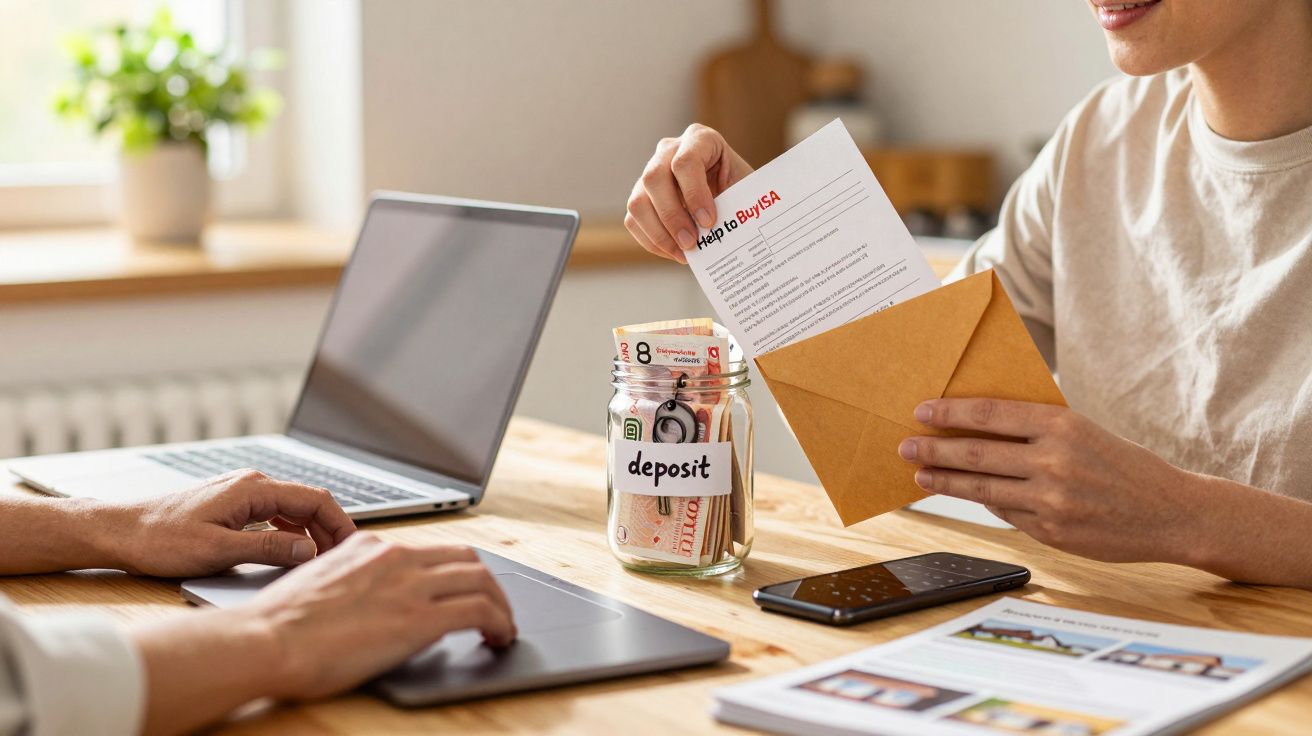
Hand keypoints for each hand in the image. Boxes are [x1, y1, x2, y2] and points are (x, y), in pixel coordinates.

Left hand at [111, 469, 354, 576]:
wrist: (119, 530)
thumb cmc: (160, 540)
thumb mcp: (217, 552)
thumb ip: (267, 550)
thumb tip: (308, 551)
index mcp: (253, 488)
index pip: (315, 499)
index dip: (339, 524)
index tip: (352, 548)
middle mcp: (252, 483)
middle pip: (309, 502)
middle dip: (330, 529)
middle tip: (341, 560)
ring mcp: (242, 492)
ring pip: (293, 508)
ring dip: (312, 532)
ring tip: (321, 560)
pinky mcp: (233, 504)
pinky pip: (275, 514)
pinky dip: (291, 532)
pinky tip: (291, 553)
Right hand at [130, 532, 515, 732]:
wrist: (265, 641)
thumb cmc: (278, 626)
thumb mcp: (320, 583)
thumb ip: (353, 582)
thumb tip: (371, 602)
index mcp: (370, 546)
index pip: (432, 549)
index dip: (457, 571)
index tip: (464, 590)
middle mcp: (395, 556)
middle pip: (466, 558)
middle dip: (486, 584)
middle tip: (493, 609)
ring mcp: (410, 584)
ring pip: (482, 580)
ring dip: (500, 605)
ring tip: (503, 628)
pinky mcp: (420, 617)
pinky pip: (480, 610)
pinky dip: (500, 623)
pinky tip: (499, 638)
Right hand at [626, 124, 753, 262]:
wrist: (735, 193)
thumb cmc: (742, 188)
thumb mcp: (746, 188)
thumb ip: (734, 202)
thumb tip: (723, 233)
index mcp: (700, 139)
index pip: (685, 162)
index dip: (694, 194)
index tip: (709, 222)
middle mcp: (669, 150)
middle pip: (654, 179)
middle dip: (672, 216)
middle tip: (691, 243)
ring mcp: (651, 172)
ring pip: (638, 202)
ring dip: (659, 233)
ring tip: (684, 253)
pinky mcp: (642, 195)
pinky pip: (634, 220)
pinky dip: (653, 241)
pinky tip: (675, 253)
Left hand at [899, 398, 1201, 562]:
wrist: (1172, 512)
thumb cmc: (1124, 465)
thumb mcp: (1085, 432)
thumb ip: (1037, 430)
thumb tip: (979, 427)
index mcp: (1062, 425)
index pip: (990, 414)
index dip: (950, 412)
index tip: (921, 410)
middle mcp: (1053, 461)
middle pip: (976, 453)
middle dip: (933, 449)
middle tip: (905, 445)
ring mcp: (1050, 500)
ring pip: (981, 488)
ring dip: (944, 481)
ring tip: (920, 473)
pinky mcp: (1050, 532)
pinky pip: (1005, 513)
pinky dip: (985, 502)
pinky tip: (967, 494)